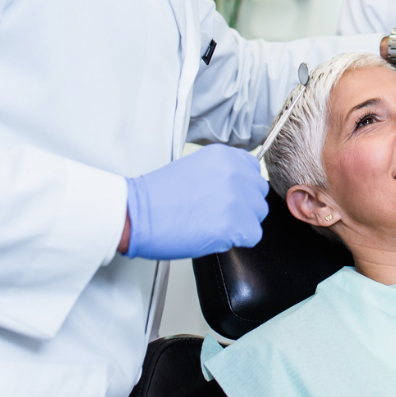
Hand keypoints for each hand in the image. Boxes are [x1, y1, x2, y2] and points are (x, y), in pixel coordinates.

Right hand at [123, 145, 268, 259]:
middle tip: (217, 213)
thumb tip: (240, 188)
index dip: (241, 188)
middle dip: (243, 207)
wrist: (137, 214)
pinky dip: (236, 240)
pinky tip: (213, 235)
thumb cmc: (158, 196)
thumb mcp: (196, 167)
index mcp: (226, 156)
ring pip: (257, 216)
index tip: (227, 197)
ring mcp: (237, 199)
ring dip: (240, 224)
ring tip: (211, 223)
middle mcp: (235, 173)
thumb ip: (222, 172)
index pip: (253, 171)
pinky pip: (252, 236)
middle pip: (258, 194)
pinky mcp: (234, 224)